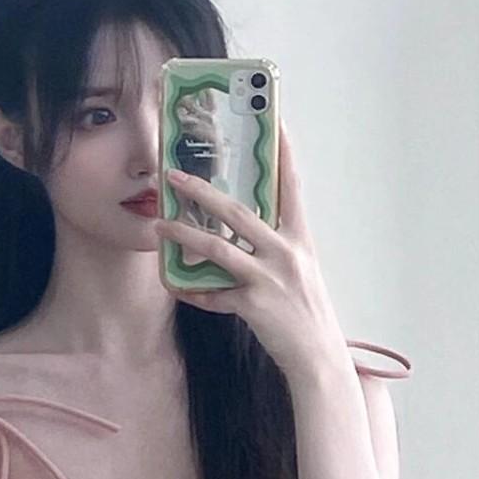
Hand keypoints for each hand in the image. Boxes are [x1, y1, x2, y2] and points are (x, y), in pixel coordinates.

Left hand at [153, 117, 347, 380]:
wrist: (318, 357)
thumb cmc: (307, 311)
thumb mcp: (300, 270)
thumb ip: (275, 246)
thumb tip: (242, 229)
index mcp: (300, 238)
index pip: (292, 186)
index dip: (284, 153)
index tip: (276, 121)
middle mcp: (287, 252)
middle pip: (238, 211)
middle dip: (202, 190)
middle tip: (174, 174)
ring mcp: (270, 277)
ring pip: (219, 247)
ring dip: (185, 233)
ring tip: (161, 222)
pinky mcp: (254, 304)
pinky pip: (214, 294)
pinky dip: (194, 291)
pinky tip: (178, 286)